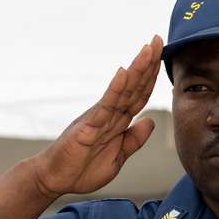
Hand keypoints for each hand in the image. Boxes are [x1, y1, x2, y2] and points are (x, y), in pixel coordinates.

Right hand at [31, 36, 162, 198]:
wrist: (55, 179)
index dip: (152, 77)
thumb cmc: (81, 169)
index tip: (162, 56)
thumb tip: (150, 121)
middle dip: (148, 64)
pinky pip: (105, 105)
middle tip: (159, 39)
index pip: (139, 95)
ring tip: (148, 49)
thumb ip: (133, 141)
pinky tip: (123, 72)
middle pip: (134, 86)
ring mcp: (99, 118)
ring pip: (122, 90)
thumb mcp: (117, 159)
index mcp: (118, 122)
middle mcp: (109, 115)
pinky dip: (115, 88)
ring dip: (136, 69)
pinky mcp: (88, 126)